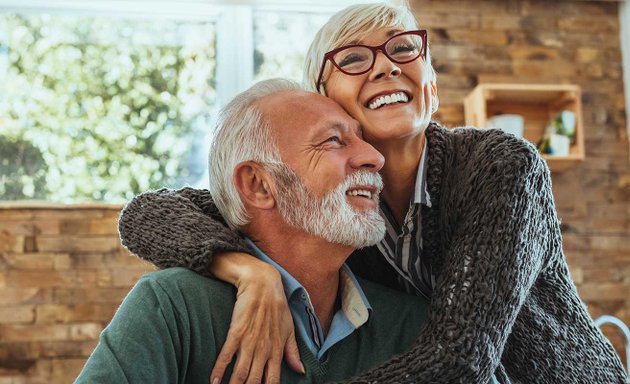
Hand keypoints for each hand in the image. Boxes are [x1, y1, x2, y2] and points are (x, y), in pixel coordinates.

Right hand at [210, 255, 303, 383]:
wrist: (263, 283)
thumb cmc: (277, 306)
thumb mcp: (289, 330)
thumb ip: (293, 352)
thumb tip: (301, 371)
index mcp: (277, 350)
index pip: (272, 380)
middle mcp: (264, 349)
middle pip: (254, 381)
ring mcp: (249, 341)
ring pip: (240, 372)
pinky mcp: (236, 332)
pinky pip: (226, 355)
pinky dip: (219, 369)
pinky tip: (213, 381)